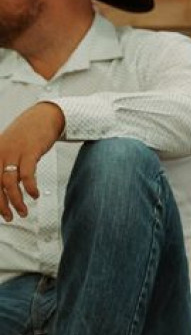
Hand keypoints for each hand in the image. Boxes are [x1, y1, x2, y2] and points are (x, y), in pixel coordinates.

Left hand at [0, 102, 64, 220]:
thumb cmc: (26, 136)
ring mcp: (14, 152)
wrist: (42, 118)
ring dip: (17, 201)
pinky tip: (35, 195)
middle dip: (1, 205)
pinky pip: (27, 174)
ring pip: (10, 183)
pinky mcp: (29, 151)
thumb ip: (4, 168)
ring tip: (23, 211)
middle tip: (8, 217)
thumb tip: (4, 191)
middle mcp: (0, 153)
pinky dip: (30, 188)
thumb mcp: (8, 150)